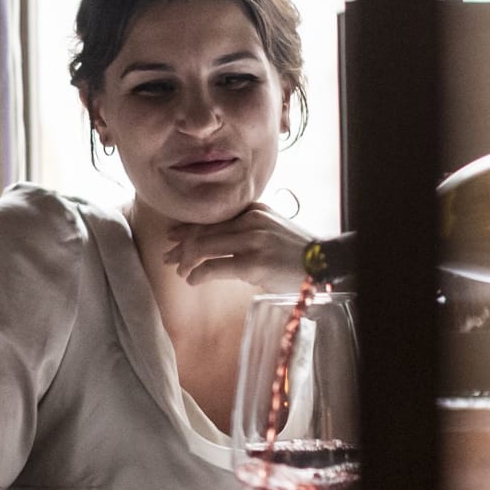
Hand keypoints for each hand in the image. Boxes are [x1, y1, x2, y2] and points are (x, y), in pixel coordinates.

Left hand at [161, 203, 309, 292]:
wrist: (323, 265)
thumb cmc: (295, 253)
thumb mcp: (272, 230)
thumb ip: (247, 230)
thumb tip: (217, 245)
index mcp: (254, 210)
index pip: (213, 217)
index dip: (190, 227)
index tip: (173, 235)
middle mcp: (251, 221)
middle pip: (205, 230)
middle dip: (182, 244)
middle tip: (167, 254)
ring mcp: (251, 241)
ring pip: (205, 247)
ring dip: (186, 260)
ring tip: (178, 269)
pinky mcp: (252, 263)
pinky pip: (214, 266)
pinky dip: (199, 273)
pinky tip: (192, 279)